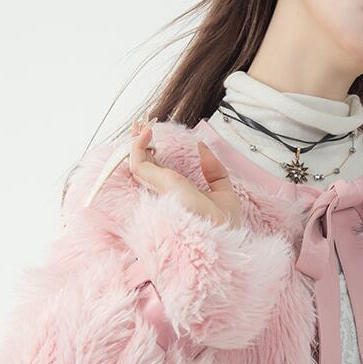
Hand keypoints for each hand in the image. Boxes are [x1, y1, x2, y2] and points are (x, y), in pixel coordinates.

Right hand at [128, 119, 243, 229]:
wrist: (227, 240)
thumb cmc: (226, 227)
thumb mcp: (225, 192)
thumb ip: (214, 171)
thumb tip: (202, 146)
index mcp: (176, 196)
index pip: (156, 171)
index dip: (151, 152)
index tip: (151, 133)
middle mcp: (163, 195)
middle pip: (143, 166)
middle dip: (138, 144)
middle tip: (141, 123)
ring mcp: (160, 191)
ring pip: (136, 164)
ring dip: (135, 141)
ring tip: (141, 123)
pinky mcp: (160, 187)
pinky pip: (139, 164)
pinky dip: (138, 147)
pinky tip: (146, 133)